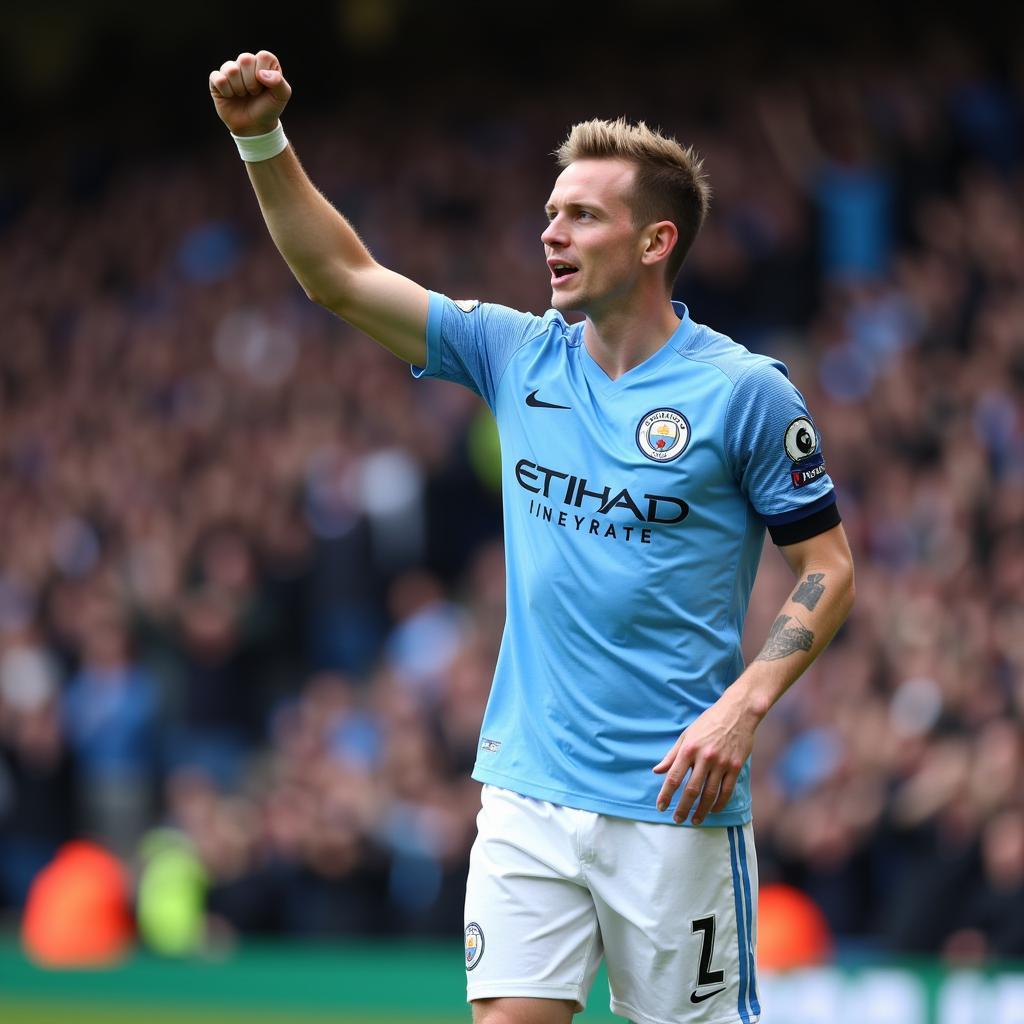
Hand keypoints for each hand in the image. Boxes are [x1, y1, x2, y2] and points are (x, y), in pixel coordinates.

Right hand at [209, 50, 291, 136]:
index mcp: (263, 63)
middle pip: (245, 59)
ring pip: (231, 69)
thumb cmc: (268, 109)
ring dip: (239, 88)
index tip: (266, 87)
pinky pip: (217, 77)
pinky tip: (230, 96)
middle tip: (254, 93)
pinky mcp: (216, 80)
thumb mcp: (282, 96)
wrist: (254, 126)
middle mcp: (246, 63)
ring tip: (243, 95)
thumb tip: (261, 74)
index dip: (264, 74)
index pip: (263, 56)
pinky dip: (226, 91)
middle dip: (252, 82)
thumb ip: (279, 82)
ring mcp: (230, 70)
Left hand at [651, 687, 757, 824]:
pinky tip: (713, 810)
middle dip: (683, 808)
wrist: (738, 712)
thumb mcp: (686, 735)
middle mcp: (705, 757)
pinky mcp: (735, 767)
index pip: (674, 777)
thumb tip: (656, 771)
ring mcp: (722, 763)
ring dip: (701, 810)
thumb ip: (672, 755)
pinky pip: (726, 791)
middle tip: (677, 819)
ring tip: (694, 820)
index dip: (666, 795)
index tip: (661, 807)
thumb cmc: (708, 722)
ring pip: (709, 794)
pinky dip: (719, 803)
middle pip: (691, 790)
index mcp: (689, 748)